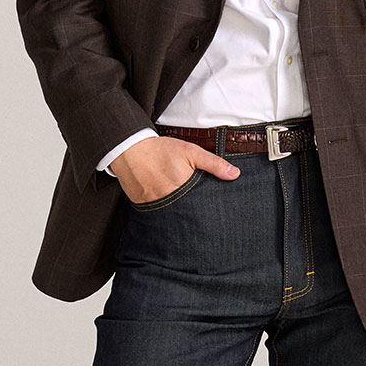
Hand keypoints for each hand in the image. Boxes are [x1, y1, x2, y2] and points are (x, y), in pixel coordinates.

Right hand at [109, 135, 239, 204]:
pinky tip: (167, 207)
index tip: (215, 214)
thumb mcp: (190, 151)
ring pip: (172, 216)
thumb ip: (213, 164)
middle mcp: (168, 198)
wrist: (130, 149)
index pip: (202, 204)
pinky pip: (156, 215)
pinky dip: (163, 212)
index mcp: (182, 185)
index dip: (208, 208)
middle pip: (188, 213)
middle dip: (195, 215)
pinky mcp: (142, 206)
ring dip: (179, 215)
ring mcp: (153, 204)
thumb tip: (235, 174)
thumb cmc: (161, 150)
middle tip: (200, 216)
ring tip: (183, 211)